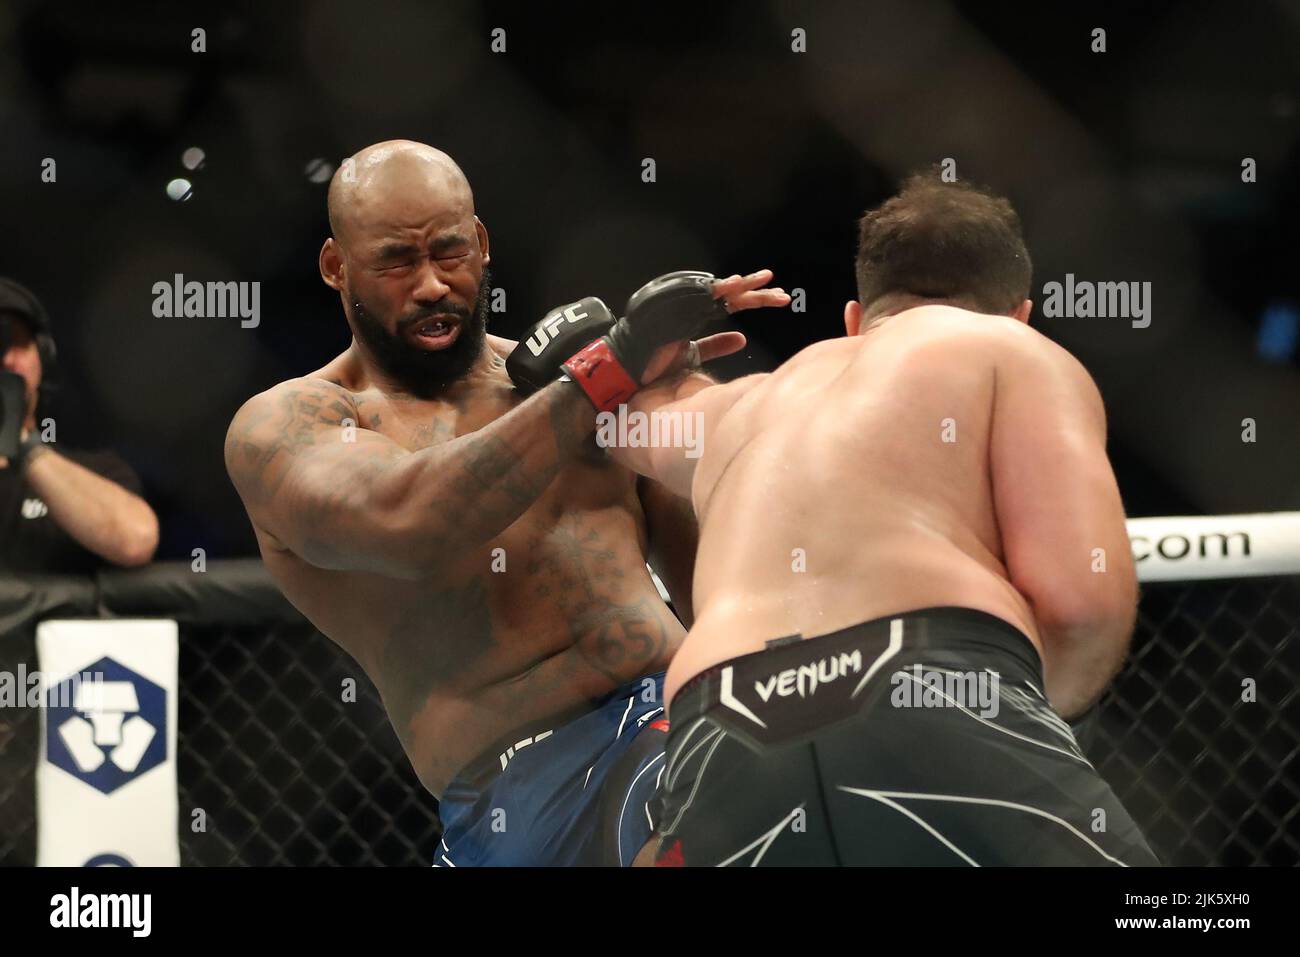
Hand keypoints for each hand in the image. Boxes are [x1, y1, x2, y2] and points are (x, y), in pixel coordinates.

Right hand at [638, 269, 787, 383]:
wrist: (628, 367)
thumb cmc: (656, 364)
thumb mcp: (693, 355)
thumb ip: (716, 346)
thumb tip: (743, 339)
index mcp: (697, 315)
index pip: (732, 304)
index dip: (754, 301)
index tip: (778, 297)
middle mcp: (692, 306)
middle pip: (730, 296)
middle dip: (756, 293)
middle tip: (782, 292)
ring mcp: (683, 306)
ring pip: (719, 293)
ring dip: (742, 287)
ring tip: (766, 282)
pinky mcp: (675, 309)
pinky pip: (699, 297)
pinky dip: (717, 289)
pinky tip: (736, 285)